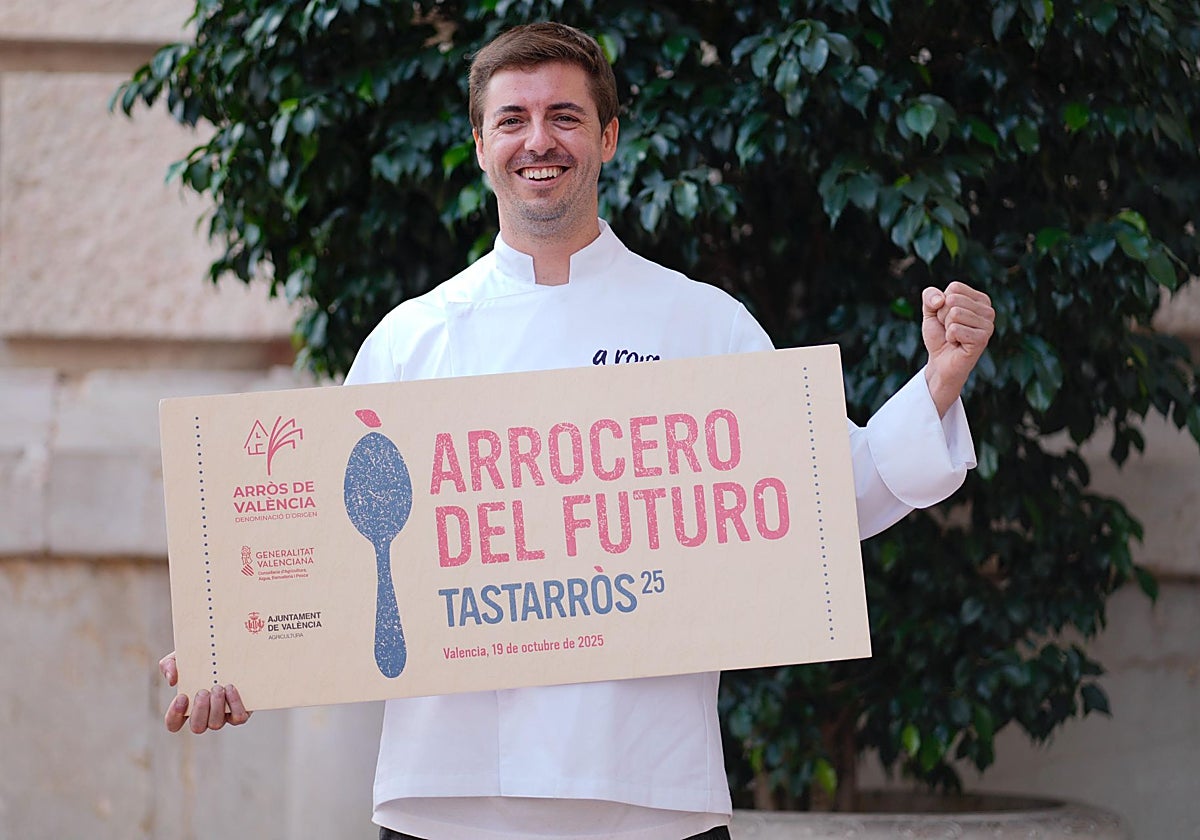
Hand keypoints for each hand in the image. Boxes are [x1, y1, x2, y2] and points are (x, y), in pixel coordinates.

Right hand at [160, 651, 251, 733]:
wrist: (232, 649)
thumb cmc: (204, 656)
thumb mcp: (183, 656)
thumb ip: (170, 665)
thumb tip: (172, 680)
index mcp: (188, 705)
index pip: (174, 723)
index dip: (175, 715)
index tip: (182, 697)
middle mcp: (205, 715)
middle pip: (197, 727)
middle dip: (200, 710)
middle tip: (203, 692)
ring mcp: (223, 715)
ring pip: (216, 724)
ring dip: (216, 706)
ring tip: (218, 687)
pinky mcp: (241, 711)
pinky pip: (238, 718)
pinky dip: (234, 705)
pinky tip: (230, 688)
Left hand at [921, 281, 994, 416]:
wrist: (940, 362)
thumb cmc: (939, 335)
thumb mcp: (930, 311)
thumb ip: (930, 296)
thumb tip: (942, 299)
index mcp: (980, 299)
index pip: (954, 288)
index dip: (942, 303)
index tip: (947, 317)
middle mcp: (988, 310)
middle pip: (953, 300)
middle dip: (943, 316)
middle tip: (949, 329)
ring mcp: (988, 325)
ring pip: (954, 313)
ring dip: (947, 327)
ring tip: (954, 337)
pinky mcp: (982, 339)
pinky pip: (955, 329)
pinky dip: (950, 337)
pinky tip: (957, 344)